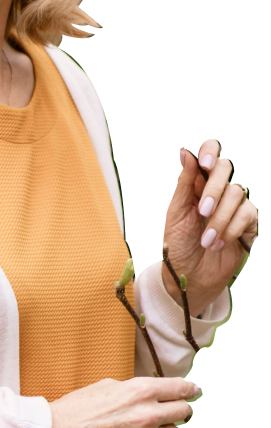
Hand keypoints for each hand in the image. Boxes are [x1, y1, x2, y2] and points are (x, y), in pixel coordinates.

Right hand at [48, 377, 197, 427]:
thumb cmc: (79, 409)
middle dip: (178, 410)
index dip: (190, 390)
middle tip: (169, 412)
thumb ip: (138, 390)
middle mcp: (148, 414)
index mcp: (141, 391)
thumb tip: (159, 392)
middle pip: (183, 412)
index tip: (193, 391)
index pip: (181, 389)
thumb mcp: (109, 386)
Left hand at [161, 140, 257, 316]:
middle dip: (214, 188)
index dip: (210, 150)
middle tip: (201, 210)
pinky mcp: (250, 222)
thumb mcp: (176, 213)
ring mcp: (236, 204)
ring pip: (237, 192)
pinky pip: (248, 213)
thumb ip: (184, 182)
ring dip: (219, 218)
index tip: (204, 163)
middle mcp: (219, 188)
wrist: (190, 277)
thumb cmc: (178, 244)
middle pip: (227, 166)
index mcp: (198, 181)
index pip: (210, 151)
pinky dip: (231, 228)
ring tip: (205, 240)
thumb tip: (185, 151)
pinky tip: (220, 243)